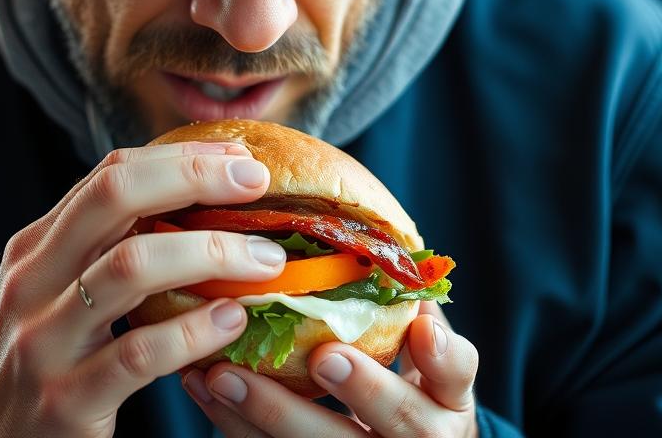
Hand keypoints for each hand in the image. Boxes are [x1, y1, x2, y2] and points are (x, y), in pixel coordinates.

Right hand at [0, 141, 286, 436]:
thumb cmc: (45, 354)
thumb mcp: (59, 289)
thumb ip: (111, 247)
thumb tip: (203, 198)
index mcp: (38, 245)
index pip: (111, 173)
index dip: (181, 156)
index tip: (241, 158)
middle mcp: (33, 280)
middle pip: (115, 196)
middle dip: (193, 177)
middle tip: (256, 182)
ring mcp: (45, 338)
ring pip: (130, 267)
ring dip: (210, 253)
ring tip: (265, 260)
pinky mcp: (66, 399)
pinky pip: (140, 353)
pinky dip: (193, 331)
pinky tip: (232, 320)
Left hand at [182, 300, 478, 436]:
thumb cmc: (405, 385)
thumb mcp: (419, 355)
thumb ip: (402, 311)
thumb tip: (369, 242)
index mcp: (447, 396)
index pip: (457, 374)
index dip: (443, 356)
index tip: (420, 329)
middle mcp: (421, 437)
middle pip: (399, 420)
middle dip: (361, 389)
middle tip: (322, 357)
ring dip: (270, 412)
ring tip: (223, 373)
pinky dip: (234, 424)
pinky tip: (203, 388)